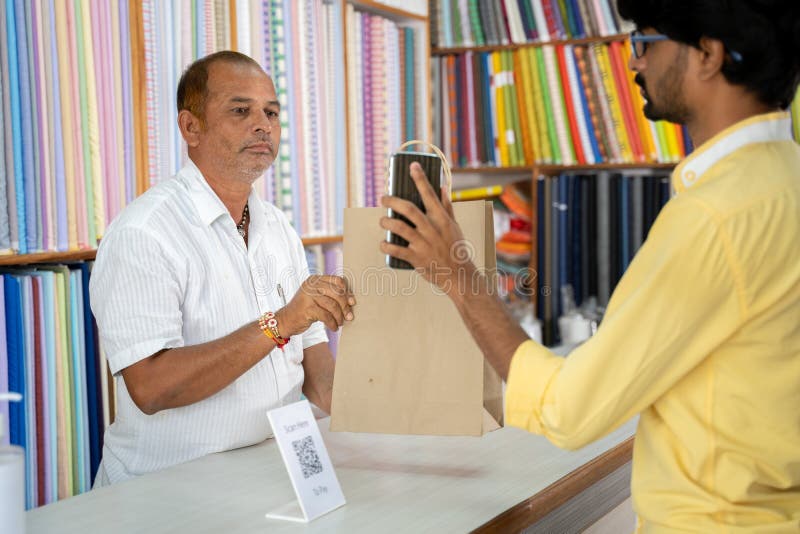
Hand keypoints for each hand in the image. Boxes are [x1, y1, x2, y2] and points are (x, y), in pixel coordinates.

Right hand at [276, 275, 354, 334]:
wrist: (286, 320)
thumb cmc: (305, 309)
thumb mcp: (317, 297)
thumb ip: (331, 295)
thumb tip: (351, 301)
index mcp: (315, 279)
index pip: (337, 281)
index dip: (347, 292)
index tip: (352, 302)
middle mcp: (311, 285)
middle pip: (337, 293)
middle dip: (345, 306)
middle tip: (349, 316)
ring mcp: (308, 295)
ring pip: (332, 305)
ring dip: (339, 317)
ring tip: (340, 323)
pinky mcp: (307, 308)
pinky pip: (326, 316)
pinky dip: (332, 323)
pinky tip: (334, 327)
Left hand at [380, 162, 476, 295]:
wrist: (459, 276)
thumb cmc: (455, 249)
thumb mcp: (454, 226)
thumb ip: (447, 207)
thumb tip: (443, 187)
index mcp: (441, 219)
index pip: (429, 194)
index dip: (420, 178)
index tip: (412, 166)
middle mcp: (431, 229)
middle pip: (408, 209)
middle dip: (392, 201)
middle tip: (383, 199)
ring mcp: (423, 244)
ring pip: (399, 227)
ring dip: (387, 222)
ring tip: (382, 221)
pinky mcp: (416, 258)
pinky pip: (396, 250)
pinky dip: (386, 246)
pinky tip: (383, 243)